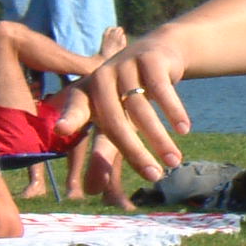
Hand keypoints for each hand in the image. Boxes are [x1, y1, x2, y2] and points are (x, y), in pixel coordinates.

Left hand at [84, 30, 192, 180]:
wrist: (158, 52)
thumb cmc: (130, 96)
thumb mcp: (116, 118)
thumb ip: (104, 150)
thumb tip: (92, 192)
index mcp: (86, 93)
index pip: (75, 108)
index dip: (69, 118)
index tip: (62, 129)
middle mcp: (101, 78)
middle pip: (115, 121)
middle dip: (135, 151)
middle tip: (154, 176)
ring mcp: (125, 65)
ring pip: (141, 109)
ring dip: (160, 138)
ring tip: (174, 162)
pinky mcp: (150, 59)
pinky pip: (162, 91)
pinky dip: (174, 112)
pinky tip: (184, 129)